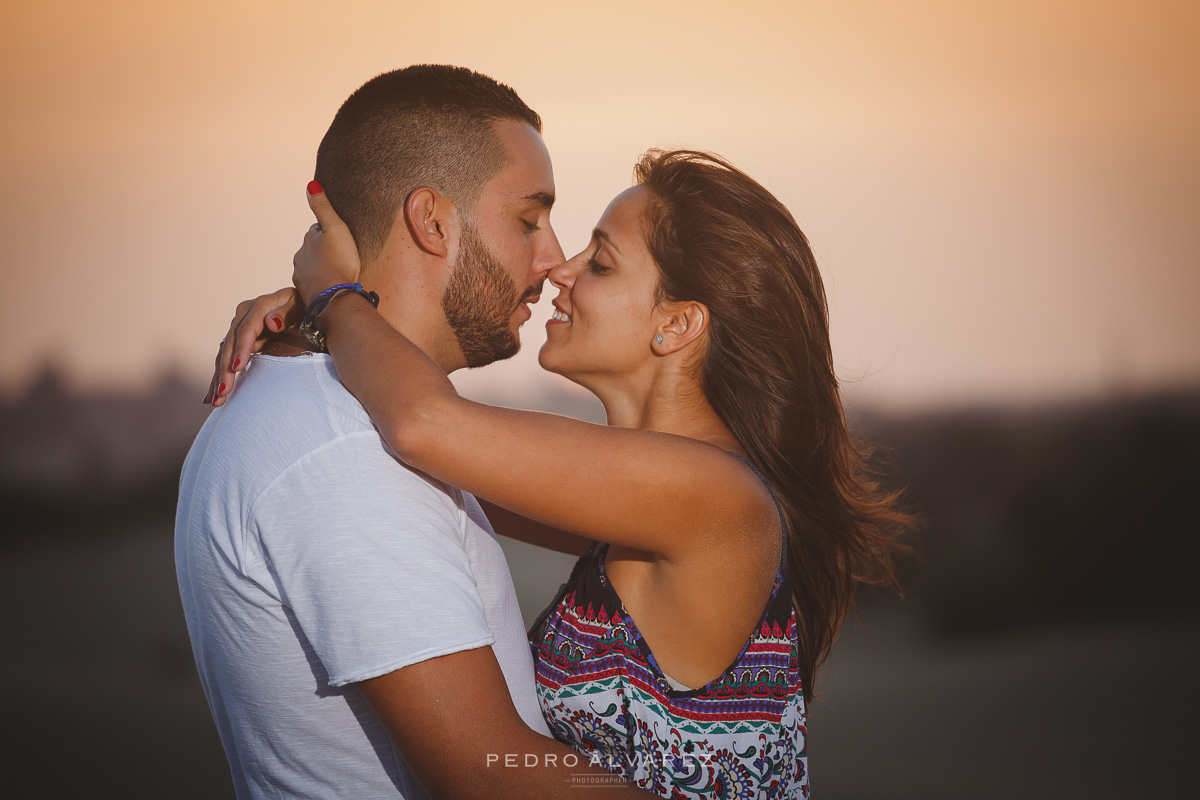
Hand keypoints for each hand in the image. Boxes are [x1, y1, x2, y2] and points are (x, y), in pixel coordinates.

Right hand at [205, 287, 299, 405]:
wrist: (299, 304)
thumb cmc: (304, 306)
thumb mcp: (300, 306)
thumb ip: (286, 314)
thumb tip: (271, 323)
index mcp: (259, 306)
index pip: (246, 330)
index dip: (241, 349)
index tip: (237, 368)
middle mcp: (244, 316)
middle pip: (230, 344)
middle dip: (225, 369)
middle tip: (224, 392)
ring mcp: (238, 327)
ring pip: (223, 355)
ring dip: (218, 378)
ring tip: (216, 400)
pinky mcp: (238, 340)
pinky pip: (225, 360)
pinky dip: (218, 377)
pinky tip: (211, 396)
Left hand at [292, 181, 361, 305]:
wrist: (334, 297)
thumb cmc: (339, 261)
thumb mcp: (336, 228)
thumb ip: (322, 207)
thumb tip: (310, 185)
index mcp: (309, 239)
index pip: (318, 230)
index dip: (330, 232)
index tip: (341, 239)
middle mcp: (301, 255)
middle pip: (314, 249)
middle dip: (325, 251)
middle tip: (342, 257)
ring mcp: (302, 275)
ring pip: (313, 267)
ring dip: (323, 268)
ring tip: (338, 273)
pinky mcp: (306, 292)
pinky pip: (314, 284)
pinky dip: (322, 283)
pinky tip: (333, 286)